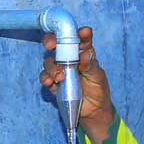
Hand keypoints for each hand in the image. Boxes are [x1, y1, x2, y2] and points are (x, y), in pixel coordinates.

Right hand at [39, 26, 114, 143]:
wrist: (94, 110)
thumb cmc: (98, 89)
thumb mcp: (98, 76)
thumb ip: (90, 65)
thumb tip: (84, 54)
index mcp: (83, 52)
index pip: (80, 38)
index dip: (80, 33)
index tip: (84, 33)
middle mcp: (69, 57)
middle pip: (56, 44)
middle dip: (51, 41)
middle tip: (50, 45)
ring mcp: (60, 69)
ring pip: (49, 61)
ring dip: (51, 66)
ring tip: (59, 76)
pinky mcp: (53, 82)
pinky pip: (45, 77)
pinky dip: (45, 78)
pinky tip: (50, 82)